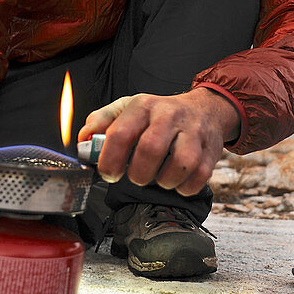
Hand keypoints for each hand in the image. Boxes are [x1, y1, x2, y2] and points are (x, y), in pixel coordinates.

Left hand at [78, 88, 238, 195]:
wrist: (204, 109)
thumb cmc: (160, 114)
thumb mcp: (128, 108)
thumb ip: (102, 122)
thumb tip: (82, 141)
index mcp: (143, 106)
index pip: (121, 133)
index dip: (110, 160)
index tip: (109, 173)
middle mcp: (169, 115)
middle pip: (151, 150)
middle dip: (138, 174)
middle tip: (136, 178)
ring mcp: (193, 132)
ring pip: (180, 165)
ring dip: (164, 181)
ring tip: (159, 178)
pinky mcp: (211, 150)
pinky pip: (198, 178)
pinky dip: (184, 187)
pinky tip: (177, 181)